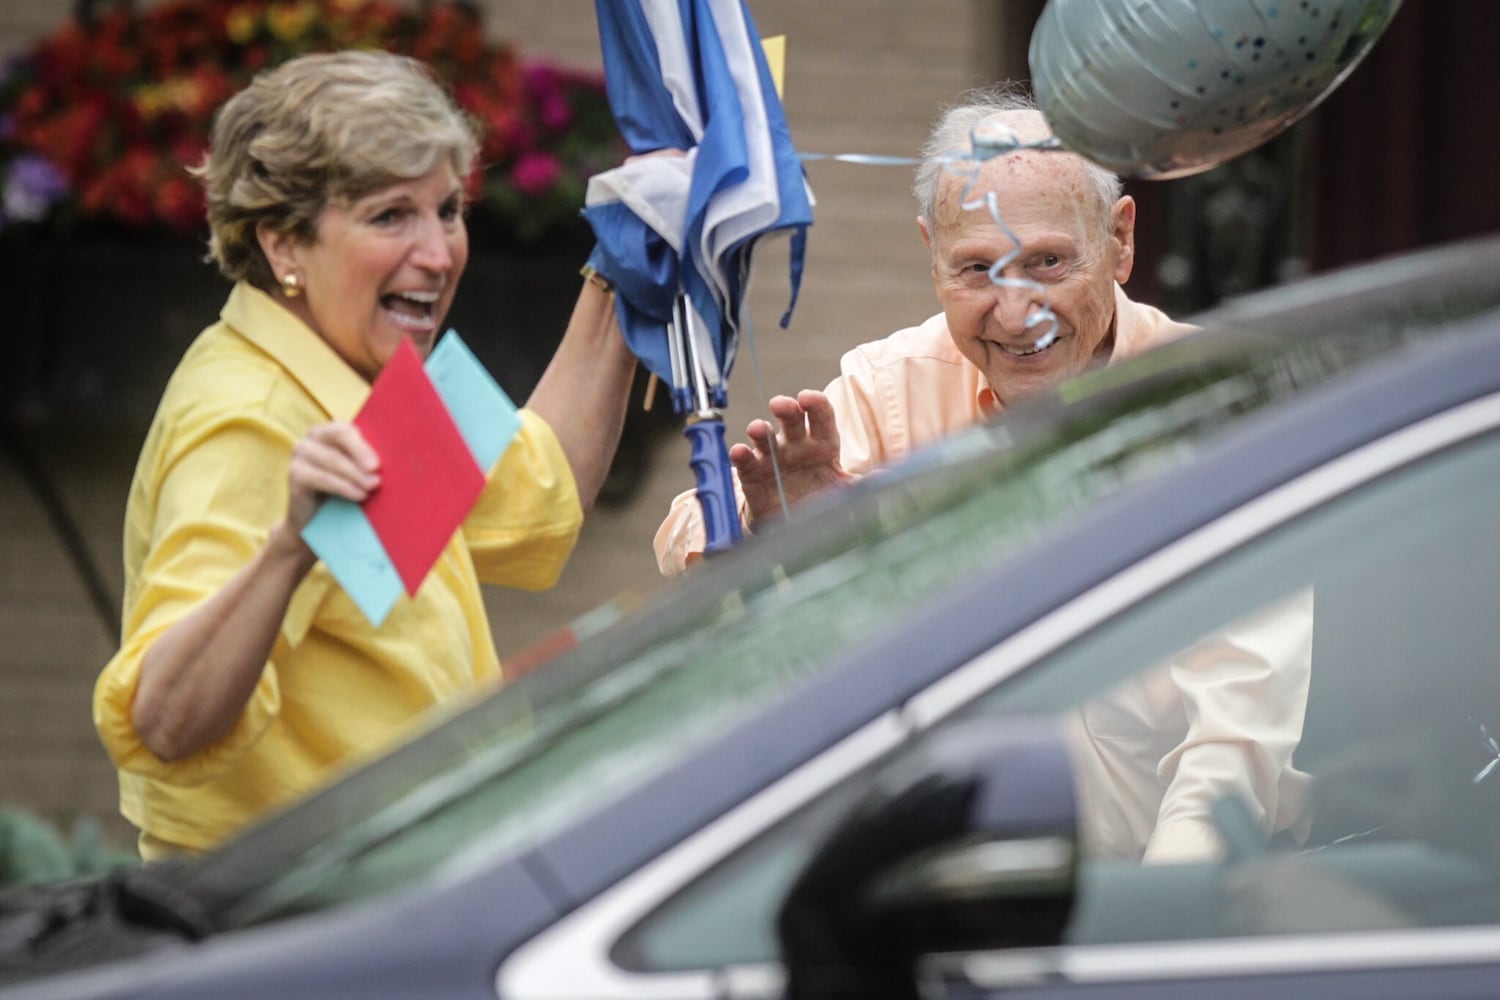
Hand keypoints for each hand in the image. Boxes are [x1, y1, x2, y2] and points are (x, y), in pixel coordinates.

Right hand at [283, 422, 380, 535]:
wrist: (318, 520)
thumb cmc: (348, 491)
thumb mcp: (361, 472)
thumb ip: (371, 461)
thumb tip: (399, 460)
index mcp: (334, 429)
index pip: (348, 428)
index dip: (364, 444)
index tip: (378, 463)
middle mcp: (315, 436)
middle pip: (338, 436)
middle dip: (360, 453)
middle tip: (376, 471)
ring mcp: (301, 453)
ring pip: (331, 459)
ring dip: (355, 474)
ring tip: (372, 486)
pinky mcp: (295, 473)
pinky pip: (320, 478)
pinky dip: (342, 487)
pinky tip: (359, 495)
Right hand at [729, 390, 855, 526]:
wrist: (795, 526)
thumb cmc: (821, 499)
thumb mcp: (844, 491)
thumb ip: (863, 484)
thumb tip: (887, 477)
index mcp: (821, 445)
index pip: (820, 416)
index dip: (815, 404)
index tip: (809, 398)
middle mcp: (796, 446)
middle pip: (791, 420)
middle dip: (786, 409)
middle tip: (782, 404)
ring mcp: (773, 460)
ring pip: (765, 438)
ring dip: (760, 430)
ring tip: (758, 429)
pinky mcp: (753, 477)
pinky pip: (746, 463)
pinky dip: (741, 456)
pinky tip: (740, 452)